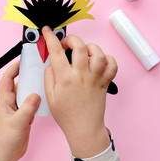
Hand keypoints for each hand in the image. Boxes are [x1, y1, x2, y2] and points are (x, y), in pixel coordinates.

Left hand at [0, 61, 39, 160]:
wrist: (4, 156)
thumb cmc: (4, 140)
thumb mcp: (17, 123)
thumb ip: (27, 109)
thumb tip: (36, 95)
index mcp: (4, 102)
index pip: (6, 80)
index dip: (13, 69)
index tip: (22, 60)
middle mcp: (10, 104)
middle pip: (17, 84)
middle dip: (25, 75)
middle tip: (36, 67)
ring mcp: (17, 110)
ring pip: (25, 94)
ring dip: (32, 87)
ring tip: (42, 80)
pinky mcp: (23, 117)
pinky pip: (30, 104)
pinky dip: (36, 100)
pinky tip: (44, 98)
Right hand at [42, 26, 117, 157]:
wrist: (84, 129)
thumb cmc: (67, 115)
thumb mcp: (50, 97)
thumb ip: (49, 77)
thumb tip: (51, 63)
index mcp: (65, 79)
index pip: (56, 52)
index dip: (50, 38)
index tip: (47, 31)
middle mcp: (81, 76)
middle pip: (80, 46)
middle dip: (71, 39)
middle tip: (66, 44)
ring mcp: (95, 78)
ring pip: (98, 53)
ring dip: (89, 47)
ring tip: (83, 53)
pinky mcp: (105, 83)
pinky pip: (111, 65)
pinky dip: (107, 59)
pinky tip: (98, 62)